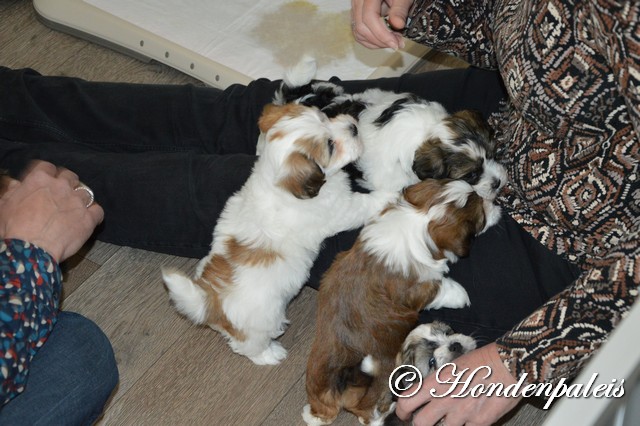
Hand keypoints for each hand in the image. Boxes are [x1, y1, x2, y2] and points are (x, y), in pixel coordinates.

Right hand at [0, 161, 103, 261]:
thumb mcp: (4, 205)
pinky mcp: (88, 218)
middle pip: (70, 177)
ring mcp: (77, 201)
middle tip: (62, 195)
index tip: (48, 180)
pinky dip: (95, 214)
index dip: (48, 174)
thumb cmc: (14, 228)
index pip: (48, 167)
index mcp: (40, 179)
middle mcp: (61, 186)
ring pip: (86, 193)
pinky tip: (90, 218)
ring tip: (75, 208)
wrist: (30, 249)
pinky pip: (98, 211)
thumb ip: (12, 191)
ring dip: (81, 199)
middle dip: (67, 184)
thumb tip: (16, 185)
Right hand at [351, 0, 413, 48]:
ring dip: (376, 42)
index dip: (381, 34)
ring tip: (392, 41)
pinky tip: (384, 40)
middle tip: (396, 43)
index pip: (369, 18)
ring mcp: (355, 9)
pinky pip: (359, 32)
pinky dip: (371, 41)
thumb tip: (397, 25)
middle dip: (379, 40)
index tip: (395, 43)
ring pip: (358, 32)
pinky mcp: (357, 15)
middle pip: (361, 27)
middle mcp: (358, 1)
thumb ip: (400, 9)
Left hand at [396, 343, 521, 424]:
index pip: (407, 401)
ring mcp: (461, 413)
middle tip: (421, 422)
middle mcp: (444, 399)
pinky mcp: (478, 422)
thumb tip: (429, 394)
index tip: (402, 414)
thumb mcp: (453, 366)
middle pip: (419, 423)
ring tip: (451, 419)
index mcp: (436, 382)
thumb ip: (439, 382)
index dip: (401, 411)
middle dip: (418, 424)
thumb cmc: (483, 361)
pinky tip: (469, 421)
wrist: (509, 364)